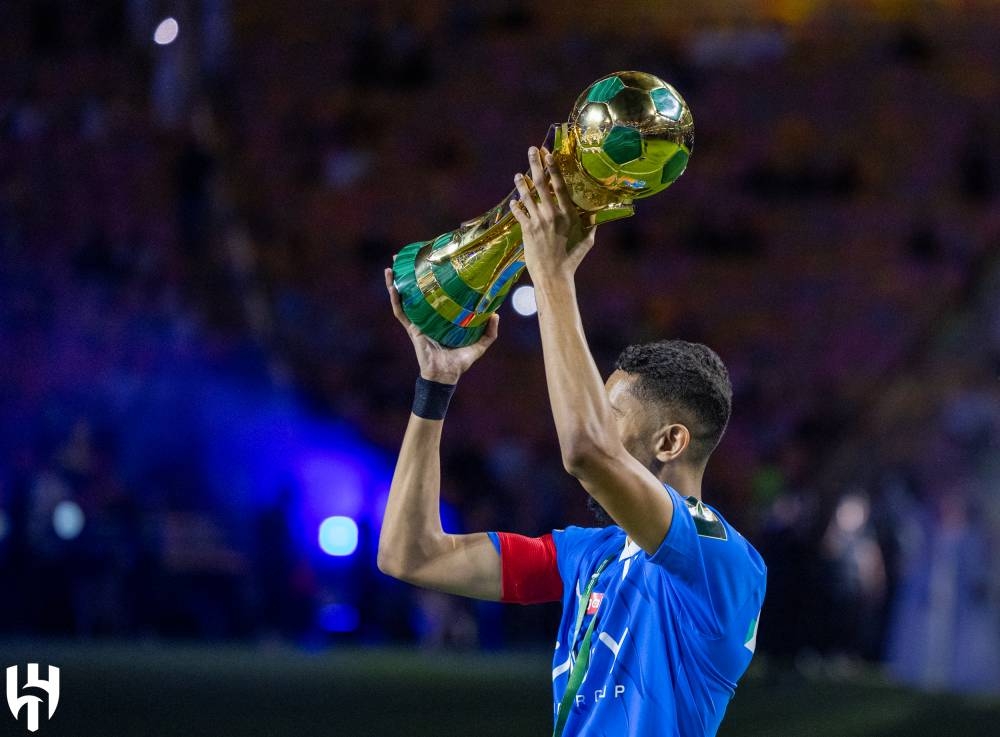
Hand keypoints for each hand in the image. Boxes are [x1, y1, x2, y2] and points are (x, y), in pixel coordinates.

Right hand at [385, 268, 498, 383]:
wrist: (446, 376)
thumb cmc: (459, 362)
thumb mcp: (479, 344)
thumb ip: (489, 332)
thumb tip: (496, 313)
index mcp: (441, 317)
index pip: (436, 294)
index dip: (433, 280)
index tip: (432, 262)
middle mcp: (427, 316)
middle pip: (416, 291)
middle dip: (409, 274)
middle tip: (406, 255)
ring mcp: (417, 321)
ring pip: (404, 297)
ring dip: (396, 281)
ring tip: (392, 265)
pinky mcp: (412, 329)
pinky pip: (400, 311)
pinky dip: (395, 298)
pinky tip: (392, 285)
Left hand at [509, 146, 596, 281]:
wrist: (554, 275)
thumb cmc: (572, 259)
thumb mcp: (587, 241)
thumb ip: (590, 226)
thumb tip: (596, 217)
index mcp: (568, 214)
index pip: (560, 185)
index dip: (553, 168)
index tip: (549, 154)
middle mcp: (552, 214)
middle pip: (540, 184)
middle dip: (535, 165)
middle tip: (532, 151)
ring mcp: (538, 222)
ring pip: (526, 196)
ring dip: (520, 183)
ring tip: (517, 175)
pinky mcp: (527, 231)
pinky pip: (519, 213)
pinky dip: (515, 206)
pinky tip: (513, 200)